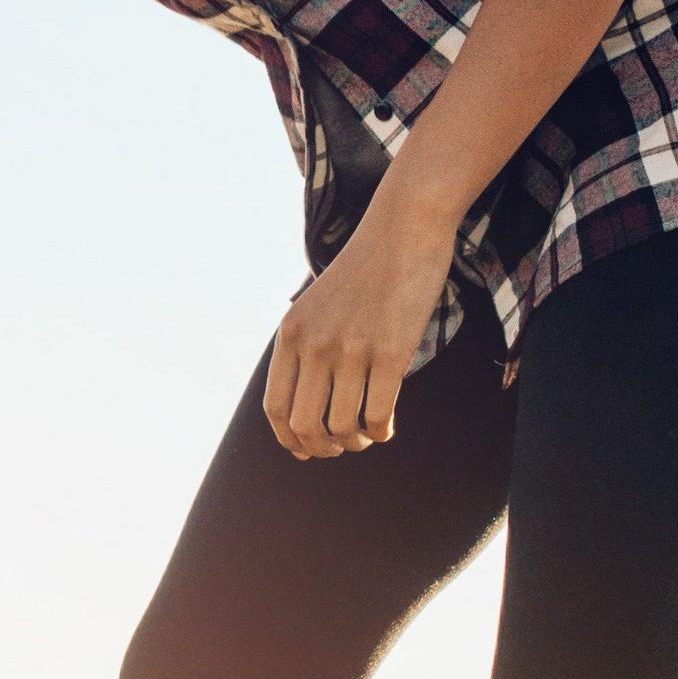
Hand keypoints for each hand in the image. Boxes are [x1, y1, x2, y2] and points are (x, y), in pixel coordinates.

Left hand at [265, 201, 456, 458]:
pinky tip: (387, 428)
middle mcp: (314, 345)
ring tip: (367, 436)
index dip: (288, 438)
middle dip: (323, 447)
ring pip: (343, 425)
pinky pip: (378, 414)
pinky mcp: (391, 353)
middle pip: (305, 424)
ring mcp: (351, 350)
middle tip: (341, 447)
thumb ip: (306, 345)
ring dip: (356, 441)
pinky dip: (381, 431)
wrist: (402, 228)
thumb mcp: (316, 304)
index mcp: (290, 334)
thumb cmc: (364, 269)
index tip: (304, 450)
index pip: (275, 407)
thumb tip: (306, 399)